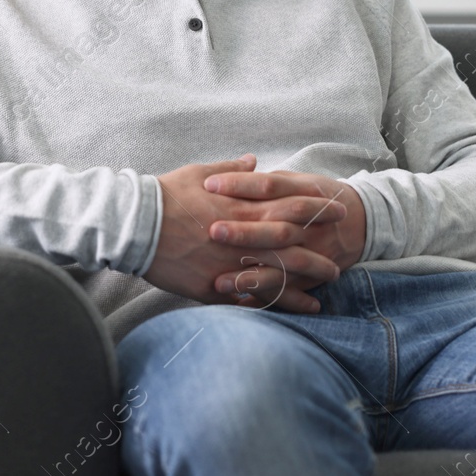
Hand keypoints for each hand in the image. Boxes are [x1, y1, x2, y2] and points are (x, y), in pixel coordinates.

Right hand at [144, 156, 344, 313]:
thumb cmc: (165, 195)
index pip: (291, 205)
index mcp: (242, 206)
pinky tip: (283, 314)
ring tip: (322, 297)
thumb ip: (231, 170)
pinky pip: (247, 300)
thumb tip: (253, 162)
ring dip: (301, 287)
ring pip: (276, 278)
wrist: (134, 224)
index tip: (338, 210)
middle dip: (319, 254)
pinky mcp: (213, 286)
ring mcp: (230, 264)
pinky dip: (268, 307)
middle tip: (340, 261)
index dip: (318, 208)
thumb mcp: (199, 173)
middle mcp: (242, 236)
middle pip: (292, 246)